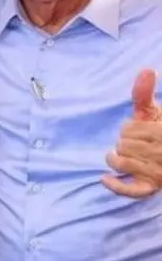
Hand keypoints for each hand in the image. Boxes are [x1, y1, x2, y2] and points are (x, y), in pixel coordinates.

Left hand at [103, 69, 161, 197]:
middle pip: (123, 145)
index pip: (128, 129)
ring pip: (122, 163)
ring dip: (116, 158)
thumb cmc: (161, 131)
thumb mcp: (155, 112)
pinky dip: (116, 186)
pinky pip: (132, 191)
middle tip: (135, 144)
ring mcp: (157, 173)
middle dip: (124, 142)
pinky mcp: (151, 188)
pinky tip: (104, 178)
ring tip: (121, 154)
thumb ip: (145, 94)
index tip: (137, 131)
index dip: (128, 128)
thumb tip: (146, 69)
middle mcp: (161, 153)